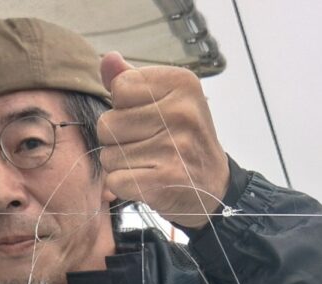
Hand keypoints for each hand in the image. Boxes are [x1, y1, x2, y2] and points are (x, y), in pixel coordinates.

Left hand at [98, 53, 230, 229]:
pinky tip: (145, 182)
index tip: (148, 119)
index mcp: (182, 83)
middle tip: (145, 147)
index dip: (123, 108)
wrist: (214, 186)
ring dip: (120, 165)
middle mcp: (181, 112)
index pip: (119, 87)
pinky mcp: (164, 180)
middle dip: (117, 140)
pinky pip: (115, 180)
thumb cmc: (183, 140)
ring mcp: (174, 147)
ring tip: (147, 164)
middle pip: (107, 123)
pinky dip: (123, 186)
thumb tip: (108, 59)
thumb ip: (134, 80)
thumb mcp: (167, 100)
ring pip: (108, 155)